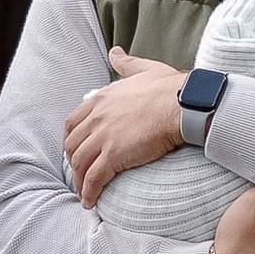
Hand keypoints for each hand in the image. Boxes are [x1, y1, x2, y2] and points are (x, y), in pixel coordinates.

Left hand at [64, 49, 189, 207]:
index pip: (73, 122)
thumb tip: (115, 52)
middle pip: (73, 145)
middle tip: (79, 173)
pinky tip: (90, 202)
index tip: (75, 149)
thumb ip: (126, 63)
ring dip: (79, 181)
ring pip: (79, 163)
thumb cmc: (170, 87)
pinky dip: (88, 192)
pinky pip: (93, 178)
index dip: (71, 139)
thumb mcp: (144, 68)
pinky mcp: (113, 156)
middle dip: (72, 161)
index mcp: (101, 99)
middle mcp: (97, 117)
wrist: (183, 105)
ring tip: (84, 193)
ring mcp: (103, 137)